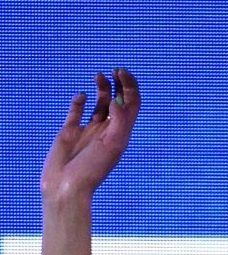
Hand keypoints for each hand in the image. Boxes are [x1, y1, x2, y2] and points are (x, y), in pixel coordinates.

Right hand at [41, 69, 141, 203]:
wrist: (68, 185)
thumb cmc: (93, 168)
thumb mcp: (112, 145)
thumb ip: (118, 122)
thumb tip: (117, 100)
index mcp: (122, 133)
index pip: (132, 105)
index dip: (131, 87)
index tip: (122, 73)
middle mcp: (108, 130)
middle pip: (118, 101)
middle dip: (120, 84)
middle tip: (116, 69)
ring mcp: (89, 129)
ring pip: (99, 103)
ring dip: (102, 88)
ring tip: (100, 75)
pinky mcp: (70, 131)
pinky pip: (77, 111)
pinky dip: (80, 100)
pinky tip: (82, 96)